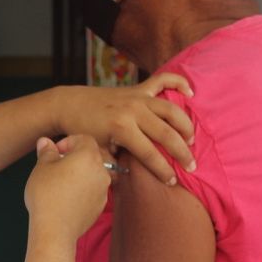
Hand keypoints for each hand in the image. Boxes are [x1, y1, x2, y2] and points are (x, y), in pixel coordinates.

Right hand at [25, 135, 111, 241]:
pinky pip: (92, 190)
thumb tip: (45, 142)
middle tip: (56, 165)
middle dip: (74, 158)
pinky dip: (82, 189)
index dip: (68, 142)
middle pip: (90, 156)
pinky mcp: (100, 206)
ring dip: (79, 174)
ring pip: (92, 174)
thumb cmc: (47, 196)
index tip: (55, 152)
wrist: (55, 229)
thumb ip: (47, 152)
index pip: (83, 139)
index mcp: (88, 156)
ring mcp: (103, 190)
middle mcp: (101, 171)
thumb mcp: (41, 168)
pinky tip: (66, 197)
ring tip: (60, 182)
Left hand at [51, 73, 195, 185]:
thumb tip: (129, 177)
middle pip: (166, 133)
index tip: (172, 181)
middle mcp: (133, 110)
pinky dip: (179, 83)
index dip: (163, 170)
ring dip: (185, 125)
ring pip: (171, 109)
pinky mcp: (138, 87)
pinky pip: (163, 80)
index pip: (149, 154)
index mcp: (121, 128)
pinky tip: (190, 93)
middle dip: (181, 152)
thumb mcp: (95, 151)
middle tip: (191, 166)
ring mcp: (137, 96)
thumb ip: (113, 165)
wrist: (69, 104)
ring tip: (192, 140)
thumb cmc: (82, 130)